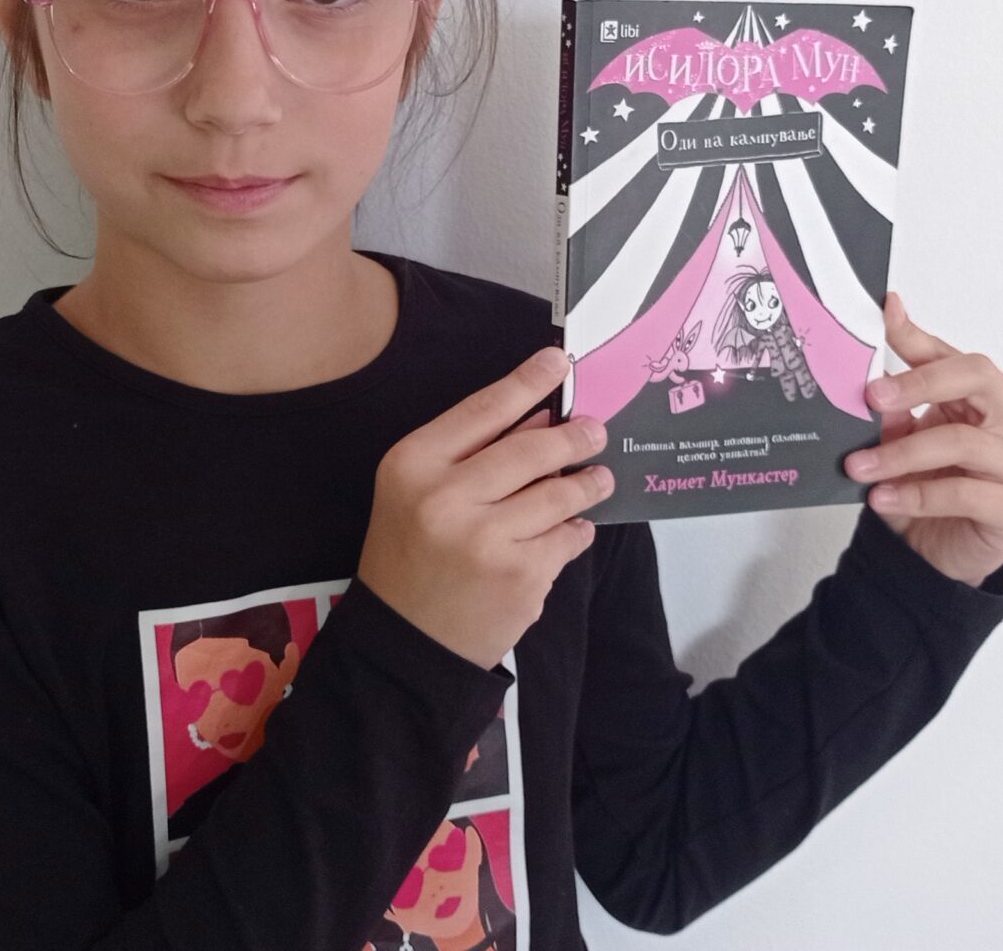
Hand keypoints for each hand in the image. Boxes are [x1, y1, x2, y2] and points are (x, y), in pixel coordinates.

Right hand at [357, 347, 614, 668]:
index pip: (484, 409)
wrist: (405, 641)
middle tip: (596, 429)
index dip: (528, 382)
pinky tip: (573, 529)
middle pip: (532, 448)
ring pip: (558, 493)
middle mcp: (446, 497)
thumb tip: (542, 415)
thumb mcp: (418, 492)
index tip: (559, 362)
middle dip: (574, 435)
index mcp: (413, 464)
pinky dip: (576, 530)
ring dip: (587, 483)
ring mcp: (485, 539)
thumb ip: (471, 453)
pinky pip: (567, 538)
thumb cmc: (413, 555)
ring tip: (598, 479)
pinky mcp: (519, 575)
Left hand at [842, 291, 1002, 587]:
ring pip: (966, 441)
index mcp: (982, 398)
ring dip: (904, 453)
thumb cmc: (922, 492)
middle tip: (872, 396)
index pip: (954, 356)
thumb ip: (892, 412)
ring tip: (859, 466)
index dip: (918, 336)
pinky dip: (919, 494)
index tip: (885, 315)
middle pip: (979, 378)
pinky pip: (968, 492)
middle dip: (921, 381)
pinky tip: (883, 497)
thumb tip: (869, 378)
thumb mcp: (897, 444)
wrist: (931, 556)